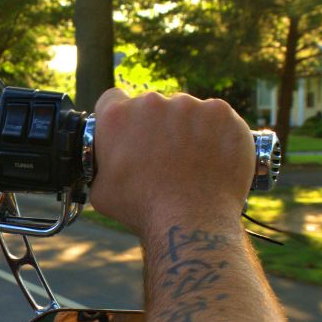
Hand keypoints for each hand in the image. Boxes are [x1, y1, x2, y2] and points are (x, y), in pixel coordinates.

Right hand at [88, 89, 254, 238]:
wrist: (191, 221)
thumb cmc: (143, 210)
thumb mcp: (101, 190)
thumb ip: (102, 163)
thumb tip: (108, 160)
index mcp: (117, 116)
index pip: (115, 100)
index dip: (124, 118)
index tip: (133, 134)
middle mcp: (151, 102)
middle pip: (154, 106)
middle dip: (158, 127)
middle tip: (166, 157)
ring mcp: (189, 105)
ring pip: (187, 112)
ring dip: (189, 130)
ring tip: (194, 163)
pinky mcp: (221, 113)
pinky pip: (217, 119)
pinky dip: (217, 135)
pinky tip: (214, 159)